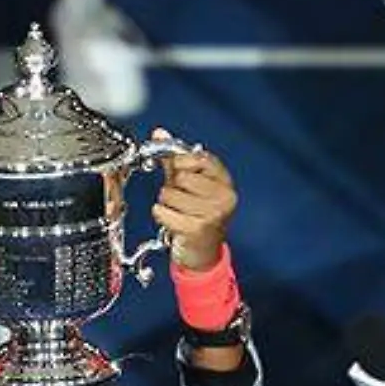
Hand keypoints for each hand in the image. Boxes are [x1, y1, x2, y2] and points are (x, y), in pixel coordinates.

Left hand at [147, 131, 236, 271]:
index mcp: (225, 181)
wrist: (203, 253)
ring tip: (178, 212)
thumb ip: (175, 158)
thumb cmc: (196, 215)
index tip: (178, 172)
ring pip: (168, 194)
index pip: (199, 158)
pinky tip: (172, 222)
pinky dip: (161, 215)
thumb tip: (159, 133)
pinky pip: (162, 212)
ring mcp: (213, 213)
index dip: (181, 163)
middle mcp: (224, 196)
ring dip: (165, 203)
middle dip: (172, 187)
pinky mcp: (197, 229)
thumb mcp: (189, 184)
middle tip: (180, 200)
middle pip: (180, 176)